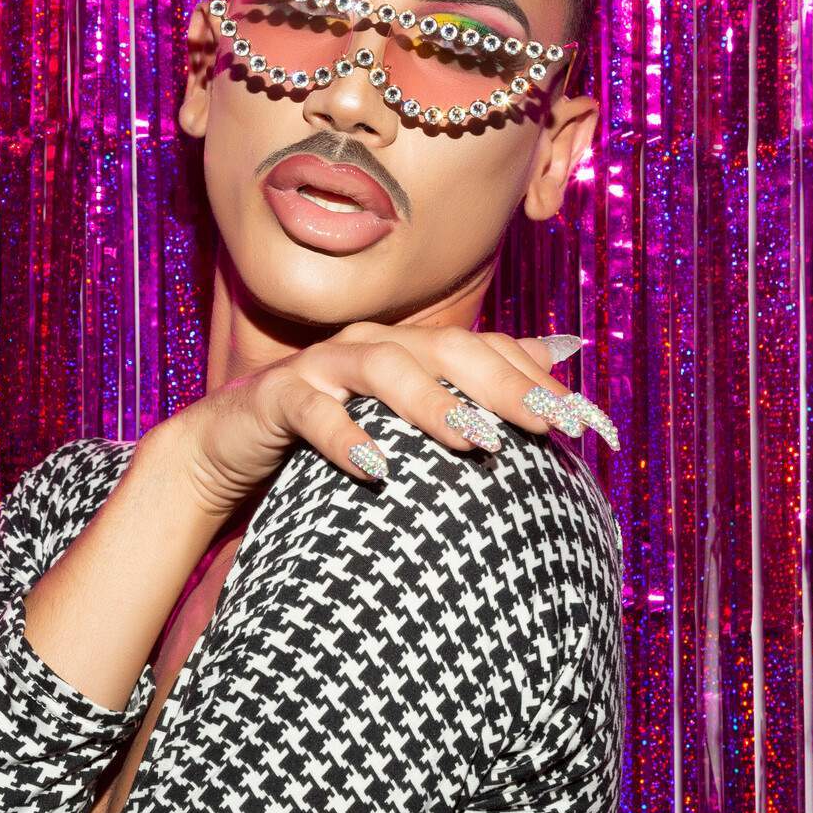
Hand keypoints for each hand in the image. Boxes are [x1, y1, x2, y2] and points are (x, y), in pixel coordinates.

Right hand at [150, 322, 610, 519]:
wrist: (228, 446)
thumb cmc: (330, 433)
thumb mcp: (405, 419)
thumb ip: (478, 387)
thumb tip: (565, 350)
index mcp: (410, 349)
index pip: (484, 349)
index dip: (536, 378)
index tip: (585, 422)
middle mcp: (372, 345)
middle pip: (446, 349)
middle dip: (500, 384)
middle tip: (545, 423)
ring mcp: (322, 367)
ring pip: (384, 367)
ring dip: (432, 401)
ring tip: (473, 440)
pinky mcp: (276, 398)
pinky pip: (312, 410)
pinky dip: (345, 434)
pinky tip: (377, 467)